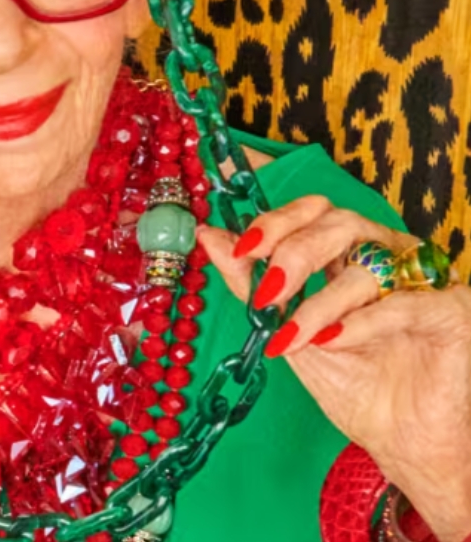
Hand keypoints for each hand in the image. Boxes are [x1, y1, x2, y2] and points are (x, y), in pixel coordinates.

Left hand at [199, 196, 470, 541]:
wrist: (402, 443)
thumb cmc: (351, 382)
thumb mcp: (289, 330)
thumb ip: (252, 283)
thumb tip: (209, 238)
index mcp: (350, 252)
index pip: (312, 211)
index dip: (275, 218)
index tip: (240, 246)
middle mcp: (387, 254)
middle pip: (338, 222)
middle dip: (293, 252)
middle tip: (267, 292)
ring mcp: (421, 279)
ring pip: (365, 263)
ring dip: (319, 302)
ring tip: (293, 337)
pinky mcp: (452, 310)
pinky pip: (402, 303)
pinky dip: (359, 322)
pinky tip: (332, 342)